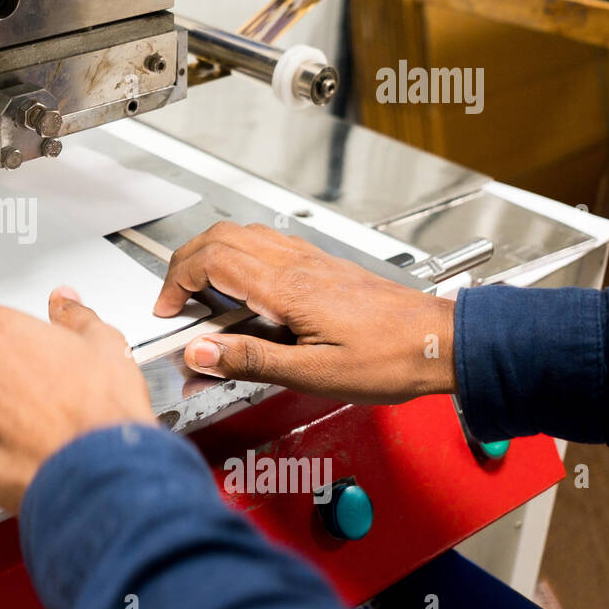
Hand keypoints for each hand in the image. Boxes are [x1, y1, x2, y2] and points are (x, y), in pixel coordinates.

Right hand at [153, 221, 454, 403]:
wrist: (441, 342)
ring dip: (209, 254)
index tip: (167, 310)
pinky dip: (238, 256)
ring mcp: (310, 260)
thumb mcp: (313, 374)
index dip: (177, 281)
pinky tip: (244, 288)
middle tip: (172, 297)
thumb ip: (251, 360)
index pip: (211, 261)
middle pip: (220, 237)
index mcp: (287, 288)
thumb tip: (201, 352)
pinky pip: (266, 244)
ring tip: (199, 291)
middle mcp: (296, 264)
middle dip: (184, 262)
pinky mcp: (322, 266)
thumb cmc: (390, 359)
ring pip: (242, 234)